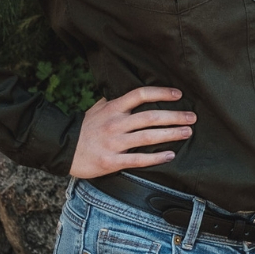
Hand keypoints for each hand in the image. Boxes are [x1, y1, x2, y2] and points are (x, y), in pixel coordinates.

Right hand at [70, 86, 195, 178]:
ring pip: (147, 137)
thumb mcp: (98, 109)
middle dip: (174, 116)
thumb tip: (134, 93)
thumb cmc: (84, 128)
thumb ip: (116, 101)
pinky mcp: (111, 161)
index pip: (140, 95)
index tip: (178, 94)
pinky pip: (137, 160)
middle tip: (192, 117)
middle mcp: (115, 123)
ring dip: (170, 134)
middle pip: (150, 117)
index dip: (161, 92)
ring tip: (187, 132)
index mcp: (113, 108)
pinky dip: (155, 158)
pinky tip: (170, 155)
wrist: (62, 148)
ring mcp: (113, 143)